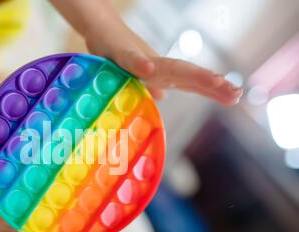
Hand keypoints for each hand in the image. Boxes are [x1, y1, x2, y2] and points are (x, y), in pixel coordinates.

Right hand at [84, 21, 242, 104]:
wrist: (100, 28)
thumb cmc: (117, 53)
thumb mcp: (133, 76)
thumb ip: (149, 86)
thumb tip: (164, 97)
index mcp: (159, 74)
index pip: (189, 84)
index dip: (211, 91)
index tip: (234, 97)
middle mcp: (155, 66)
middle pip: (186, 75)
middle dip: (211, 84)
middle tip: (236, 93)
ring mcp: (139, 59)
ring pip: (168, 67)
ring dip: (191, 74)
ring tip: (214, 81)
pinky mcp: (121, 52)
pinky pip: (130, 59)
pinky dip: (139, 64)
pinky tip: (148, 69)